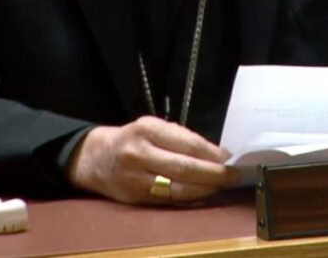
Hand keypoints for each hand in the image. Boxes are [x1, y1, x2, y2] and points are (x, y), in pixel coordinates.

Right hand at [66, 116, 237, 204]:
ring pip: (178, 188)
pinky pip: (169, 199)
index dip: (212, 153)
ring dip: (205, 189)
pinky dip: (190, 197)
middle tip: (233, 175)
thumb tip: (214, 153)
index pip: (187, 143)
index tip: (230, 158)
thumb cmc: (131, 139)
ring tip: (222, 186)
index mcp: (147, 129)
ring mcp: (136, 178)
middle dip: (214, 174)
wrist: (95, 158)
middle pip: (185, 168)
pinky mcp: (136, 197)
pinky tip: (202, 194)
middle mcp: (140, 153)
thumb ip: (179, 138)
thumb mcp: (152, 127)